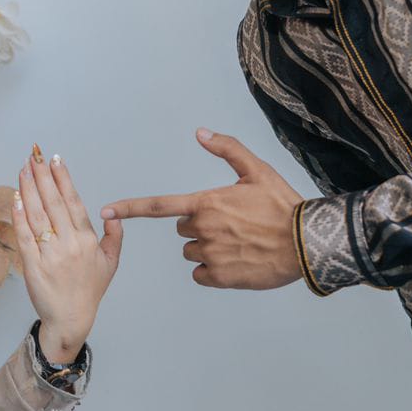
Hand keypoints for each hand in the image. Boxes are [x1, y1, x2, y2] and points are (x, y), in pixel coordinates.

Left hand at [11, 149, 122, 363]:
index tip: (54, 159)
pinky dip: (19, 216)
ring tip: (23, 169)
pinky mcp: (33, 265)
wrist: (71, 319)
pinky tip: (15, 198)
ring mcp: (51, 254)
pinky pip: (25, 236)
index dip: (63, 178)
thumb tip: (114, 216)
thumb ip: (113, 237)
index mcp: (87, 240)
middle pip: (53, 202)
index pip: (73, 201)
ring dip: (29, 189)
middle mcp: (70, 244)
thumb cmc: (89, 290)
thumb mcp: (110, 263)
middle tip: (34, 155)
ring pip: (37, 215)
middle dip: (42, 176)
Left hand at [102, 128, 303, 290]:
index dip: (130, 207)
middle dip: (200, 227)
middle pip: (183, 229)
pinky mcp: (220, 277)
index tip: (105, 210)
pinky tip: (236, 260)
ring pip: (192, 251)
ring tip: (238, 242)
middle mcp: (203, 229)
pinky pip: (201, 274)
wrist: (306, 242)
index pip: (159, 205)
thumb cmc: (282, 204)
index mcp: (207, 202)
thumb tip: (200, 133)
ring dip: (207, 248)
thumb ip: (227, 149)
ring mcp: (211, 255)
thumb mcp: (257, 170)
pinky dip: (213, 270)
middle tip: (230, 224)